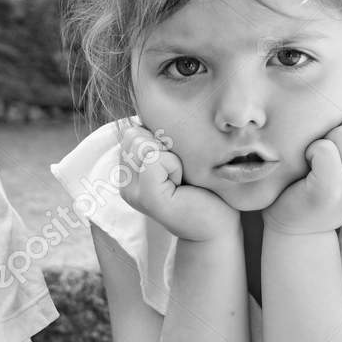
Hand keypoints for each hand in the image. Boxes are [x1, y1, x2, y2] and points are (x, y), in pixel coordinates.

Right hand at [117, 122, 238, 242]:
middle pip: (132, 134)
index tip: (174, 164)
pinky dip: (175, 165)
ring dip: (170, 155)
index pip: (130, 131)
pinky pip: (155, 158)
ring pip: (142, 144)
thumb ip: (157, 139)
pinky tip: (181, 184)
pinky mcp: (147, 198)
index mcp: (128, 171)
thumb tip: (147, 116)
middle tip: (179, 171)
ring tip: (180, 178)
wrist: (217, 224)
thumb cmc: (203, 187)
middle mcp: (124, 182)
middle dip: (162, 145)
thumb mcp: (175, 155)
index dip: (158, 138)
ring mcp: (132, 192)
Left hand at [264, 112, 341, 235]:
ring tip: (313, 165)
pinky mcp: (330, 190)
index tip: (333, 151)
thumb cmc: (318, 190)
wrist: (297, 229)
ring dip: (320, 144)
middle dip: (333, 134)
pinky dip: (310, 153)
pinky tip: (306, 169)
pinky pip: (324, 150)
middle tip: (320, 160)